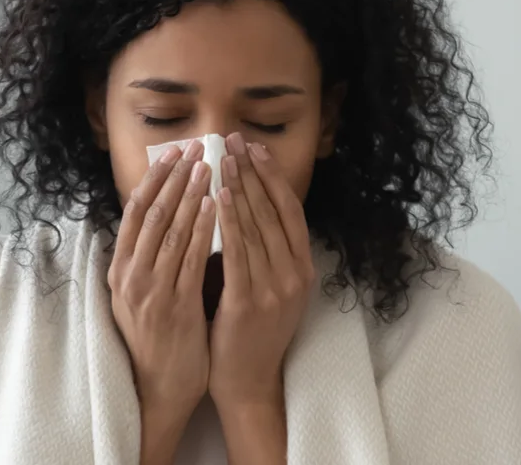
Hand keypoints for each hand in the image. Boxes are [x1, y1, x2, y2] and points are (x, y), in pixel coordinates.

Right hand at [108, 140, 216, 459]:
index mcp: (121, 270)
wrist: (157, 389)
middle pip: (150, 213)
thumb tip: (169, 218)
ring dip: (190, 194)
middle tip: (194, 148)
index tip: (172, 152)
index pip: (135, 212)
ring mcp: (150, 290)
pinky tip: (216, 206)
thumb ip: (151, 260)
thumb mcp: (143, 295)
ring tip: (208, 166)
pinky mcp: (173, 306)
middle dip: (173, 177)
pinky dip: (202, 228)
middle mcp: (130, 276)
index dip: (154, 179)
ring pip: (169, 230)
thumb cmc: (158, 340)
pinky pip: (189, 258)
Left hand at [209, 133, 314, 407]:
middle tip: (233, 141)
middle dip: (252, 173)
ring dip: (239, 187)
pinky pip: (239, 253)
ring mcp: (276, 289)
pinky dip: (229, 222)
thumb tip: (242, 201)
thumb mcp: (268, 286)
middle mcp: (295, 275)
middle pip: (273, 212)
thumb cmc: (249, 331)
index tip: (254, 148)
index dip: (272, 176)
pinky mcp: (250, 302)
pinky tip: (217, 197)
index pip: (290, 210)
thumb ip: (262, 250)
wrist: (247, 380)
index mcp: (302, 268)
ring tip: (223, 159)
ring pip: (257, 227)